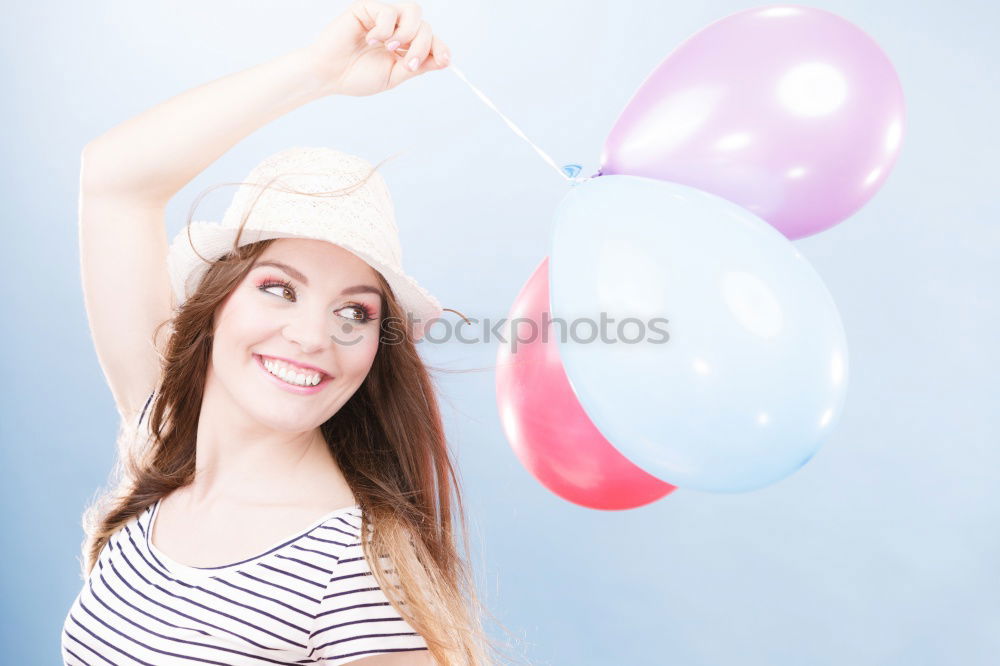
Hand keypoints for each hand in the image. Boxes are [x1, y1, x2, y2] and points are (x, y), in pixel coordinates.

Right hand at [303, 0, 450, 96]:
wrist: (329, 74)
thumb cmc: (357, 76)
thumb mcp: (394, 76)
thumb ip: (417, 66)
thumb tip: (444, 60)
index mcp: (404, 46)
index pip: (432, 41)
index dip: (441, 49)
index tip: (444, 61)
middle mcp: (397, 29)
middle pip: (426, 28)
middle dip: (421, 48)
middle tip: (406, 64)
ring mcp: (384, 17)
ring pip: (414, 12)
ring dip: (407, 34)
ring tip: (389, 48)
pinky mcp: (369, 8)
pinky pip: (390, 12)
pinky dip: (384, 29)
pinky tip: (371, 40)